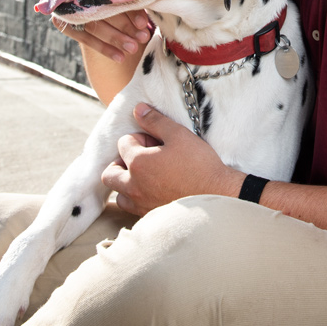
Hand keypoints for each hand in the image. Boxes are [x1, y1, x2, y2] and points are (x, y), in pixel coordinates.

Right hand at [53, 9, 151, 63]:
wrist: (93, 6)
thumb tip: (153, 0)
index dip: (129, 8)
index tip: (144, 23)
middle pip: (102, 9)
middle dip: (125, 25)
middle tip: (143, 38)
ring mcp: (67, 5)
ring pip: (94, 25)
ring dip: (115, 38)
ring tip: (133, 49)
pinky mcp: (63, 22)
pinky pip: (84, 38)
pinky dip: (103, 48)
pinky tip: (119, 58)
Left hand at [100, 103, 243, 215]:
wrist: (216, 196)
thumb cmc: (199, 165)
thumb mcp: (179, 135)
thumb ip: (155, 121)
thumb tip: (138, 109)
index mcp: (138, 163)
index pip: (123, 144)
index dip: (139, 138)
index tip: (156, 141)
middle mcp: (133, 186)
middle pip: (110, 173)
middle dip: (121, 162)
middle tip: (142, 158)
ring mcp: (140, 203)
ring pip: (119, 194)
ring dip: (126, 183)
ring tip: (147, 176)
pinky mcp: (150, 215)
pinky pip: (132, 207)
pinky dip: (136, 198)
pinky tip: (154, 190)